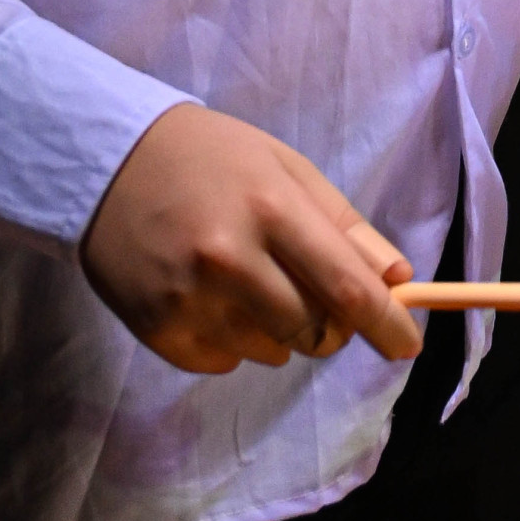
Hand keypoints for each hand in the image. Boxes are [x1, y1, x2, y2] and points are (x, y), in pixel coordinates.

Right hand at [81, 102, 421, 375]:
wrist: (112, 160)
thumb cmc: (214, 158)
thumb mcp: (286, 169)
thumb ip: (344, 224)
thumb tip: (396, 277)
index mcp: (273, 208)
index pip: (346, 287)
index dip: (386, 324)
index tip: (408, 347)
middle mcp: (231, 257)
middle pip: (312, 330)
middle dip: (332, 328)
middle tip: (321, 302)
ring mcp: (189, 297)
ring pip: (269, 351)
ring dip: (279, 332)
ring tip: (251, 281)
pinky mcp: (156, 328)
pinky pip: (222, 362)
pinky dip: (232, 342)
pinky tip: (212, 297)